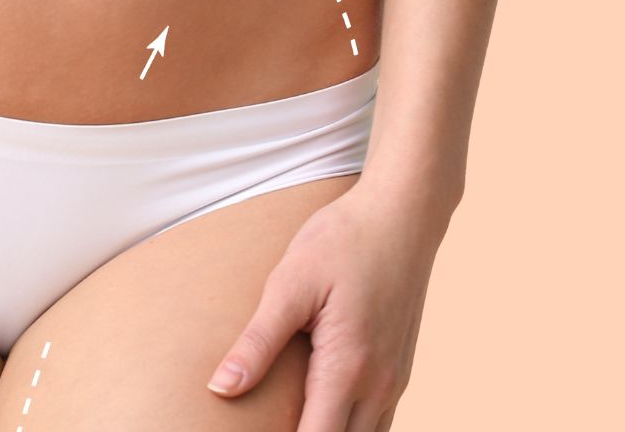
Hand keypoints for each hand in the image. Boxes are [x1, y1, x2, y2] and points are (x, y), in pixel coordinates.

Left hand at [207, 181, 453, 431]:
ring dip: (329, 431)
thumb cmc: (343, 242)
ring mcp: (395, 379)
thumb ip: (257, 343)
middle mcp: (379, 383)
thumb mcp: (289, 285)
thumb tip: (221, 388)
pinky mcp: (399, 368)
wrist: (403, 214)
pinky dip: (349, 425)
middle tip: (265, 423)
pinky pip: (378, 419)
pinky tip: (320, 411)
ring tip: (289, 419)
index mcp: (348, 367)